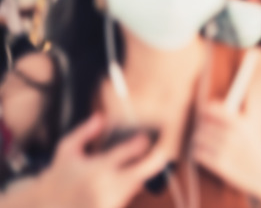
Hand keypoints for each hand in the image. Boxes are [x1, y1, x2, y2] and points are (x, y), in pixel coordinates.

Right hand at [40, 114, 168, 207]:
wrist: (46, 205)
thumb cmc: (59, 175)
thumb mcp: (66, 149)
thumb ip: (84, 132)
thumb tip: (101, 116)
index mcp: (98, 168)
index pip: (132, 151)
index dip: (143, 141)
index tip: (144, 138)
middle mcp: (108, 186)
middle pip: (146, 170)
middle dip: (156, 159)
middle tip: (158, 152)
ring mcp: (111, 201)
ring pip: (139, 183)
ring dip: (140, 173)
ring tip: (131, 165)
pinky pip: (129, 195)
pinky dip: (130, 187)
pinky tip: (120, 181)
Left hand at [192, 101, 260, 203]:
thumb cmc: (257, 151)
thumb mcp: (250, 130)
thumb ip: (232, 120)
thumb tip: (209, 109)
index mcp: (240, 123)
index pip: (212, 109)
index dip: (206, 112)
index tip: (206, 116)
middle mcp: (232, 135)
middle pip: (202, 126)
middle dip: (202, 130)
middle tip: (206, 134)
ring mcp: (226, 150)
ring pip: (198, 139)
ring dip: (199, 142)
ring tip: (205, 145)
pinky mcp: (220, 165)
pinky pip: (198, 154)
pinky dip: (199, 154)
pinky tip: (206, 155)